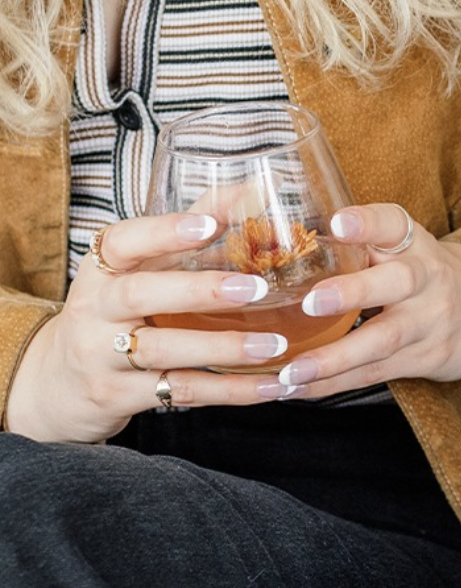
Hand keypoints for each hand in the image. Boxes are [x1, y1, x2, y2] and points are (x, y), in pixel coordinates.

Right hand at [8, 214, 293, 442]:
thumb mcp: (143, 268)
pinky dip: (230, 390)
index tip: (210, 224)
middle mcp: (96, 310)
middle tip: (255, 287)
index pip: (123, 242)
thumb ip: (194, 227)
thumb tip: (255, 191)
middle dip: (199, 290)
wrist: (59, 383)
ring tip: (274, 344)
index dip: (164, 232)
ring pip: (164, 350)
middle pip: (140, 295)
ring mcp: (103, 356)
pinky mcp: (120, 396)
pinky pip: (181, 392)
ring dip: (223, 348)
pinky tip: (272, 386)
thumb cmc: (119, 311)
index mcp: (103, 268)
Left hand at [269, 204, 460, 398]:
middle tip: (311, 302)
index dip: (368, 222)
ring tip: (292, 370)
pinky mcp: (427, 358)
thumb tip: (275, 240)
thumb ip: (357, 243)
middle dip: (354, 292)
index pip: (395, 224)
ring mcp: (431, 322)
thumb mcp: (402, 248)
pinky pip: (376, 372)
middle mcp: (428, 279)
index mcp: (414, 244)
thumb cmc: (420, 275)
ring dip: (336, 357)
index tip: (338, 222)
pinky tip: (299, 389)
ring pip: (384, 339)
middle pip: (398, 283)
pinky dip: (336, 383)